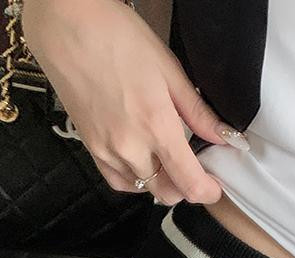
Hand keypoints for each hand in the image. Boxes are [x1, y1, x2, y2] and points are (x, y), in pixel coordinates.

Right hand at [21, 0, 245, 204]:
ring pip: (144, 189)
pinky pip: (119, 182)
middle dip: (186, 188)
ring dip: (161, 183)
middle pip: (167, 192)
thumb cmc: (116, 38)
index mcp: (156, 127)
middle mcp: (131, 147)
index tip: (214, 186)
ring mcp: (108, 151)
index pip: (189, 184)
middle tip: (195, 169)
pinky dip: (136, 181)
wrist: (66, 28)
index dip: (208, 192)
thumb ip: (198, 112)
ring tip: (168, 160)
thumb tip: (227, 138)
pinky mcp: (91, 149)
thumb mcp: (169, 70)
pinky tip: (143, 163)